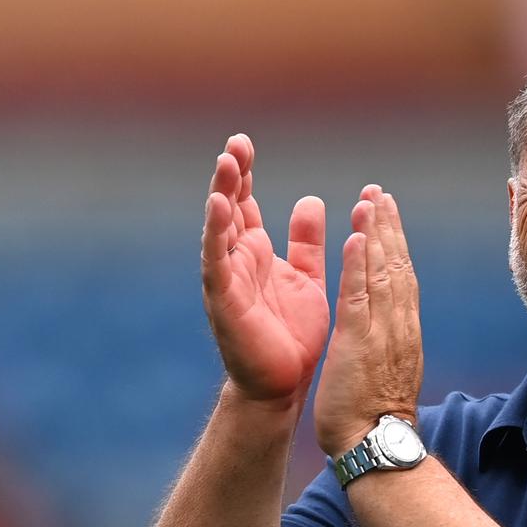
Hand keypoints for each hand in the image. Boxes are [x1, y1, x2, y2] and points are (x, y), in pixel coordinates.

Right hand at [201, 134, 329, 404]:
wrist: (285, 382)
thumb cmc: (293, 332)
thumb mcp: (306, 276)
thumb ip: (306, 241)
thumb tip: (310, 200)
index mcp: (255, 252)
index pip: (244, 204)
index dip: (243, 175)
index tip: (244, 143)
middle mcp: (236, 261)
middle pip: (228, 208)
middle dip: (230, 176)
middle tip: (235, 144)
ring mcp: (227, 279)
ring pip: (219, 229)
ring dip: (221, 196)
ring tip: (226, 165)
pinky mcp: (225, 300)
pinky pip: (217, 262)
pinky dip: (216, 234)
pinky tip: (218, 207)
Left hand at [314, 185, 423, 455]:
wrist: (376, 445)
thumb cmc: (376, 417)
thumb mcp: (389, 372)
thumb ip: (390, 345)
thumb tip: (390, 331)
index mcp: (403, 331)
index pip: (401, 277)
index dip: (395, 243)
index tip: (387, 215)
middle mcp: (398, 325)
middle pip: (397, 265)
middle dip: (389, 226)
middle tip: (380, 192)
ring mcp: (381, 331)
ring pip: (382, 272)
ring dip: (376, 232)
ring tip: (370, 199)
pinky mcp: (359, 340)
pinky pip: (359, 294)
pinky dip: (358, 263)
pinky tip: (355, 236)